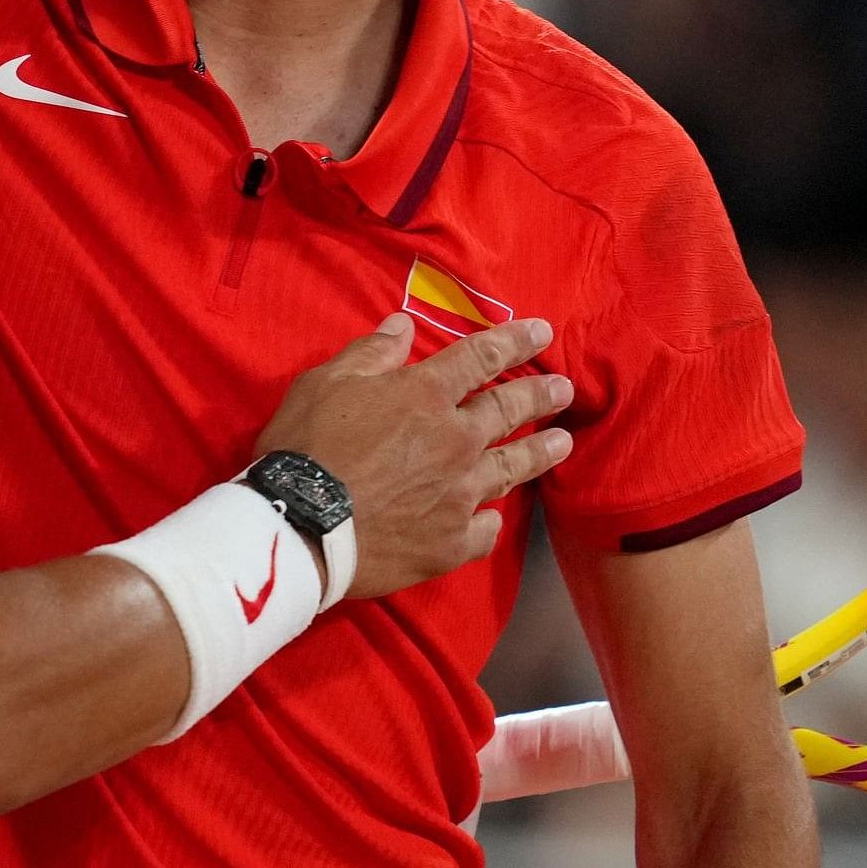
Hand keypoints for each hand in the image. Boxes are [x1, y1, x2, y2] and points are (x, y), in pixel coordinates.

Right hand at [255, 314, 572, 600]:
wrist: (300, 527)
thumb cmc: (306, 446)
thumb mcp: (326, 383)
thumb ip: (370, 354)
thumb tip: (403, 325)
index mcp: (426, 395)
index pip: (482, 358)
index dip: (515, 341)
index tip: (543, 331)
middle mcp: (456, 440)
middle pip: (509, 410)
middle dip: (542, 396)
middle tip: (566, 390)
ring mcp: (460, 494)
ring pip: (512, 468)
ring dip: (540, 452)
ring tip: (563, 443)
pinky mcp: (451, 542)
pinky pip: (484, 529)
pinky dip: (489, 521)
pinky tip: (493, 518)